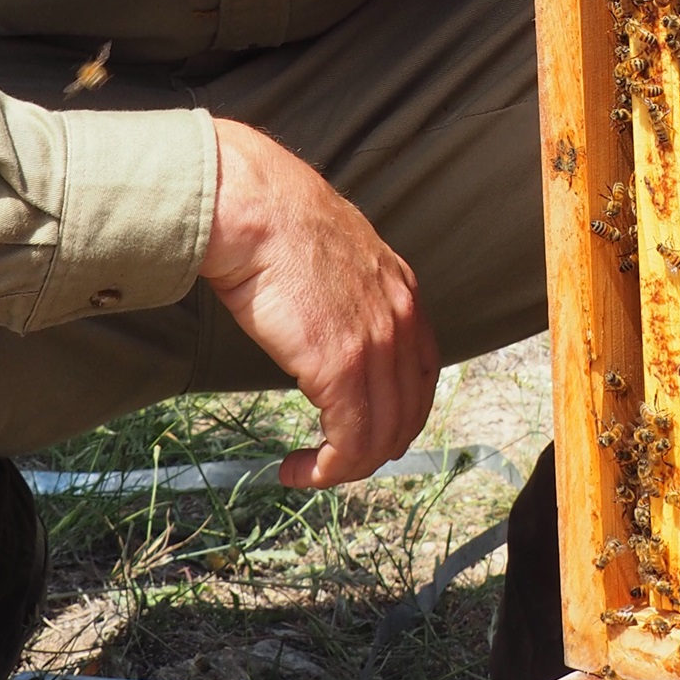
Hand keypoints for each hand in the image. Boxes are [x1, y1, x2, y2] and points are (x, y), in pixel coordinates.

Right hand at [200, 120, 440, 488]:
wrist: (257, 208)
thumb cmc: (278, 224)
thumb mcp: (337, 256)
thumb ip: (348, 293)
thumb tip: (328, 320)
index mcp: (403, 292)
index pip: (422, 375)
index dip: (399, 415)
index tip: (367, 432)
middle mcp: (401, 321)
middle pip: (407, 414)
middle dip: (374, 449)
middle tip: (335, 462)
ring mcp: (375, 346)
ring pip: (379, 437)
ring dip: (344, 468)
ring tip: (307, 471)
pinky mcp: (340, 367)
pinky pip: (348, 442)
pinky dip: (325, 470)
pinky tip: (295, 469)